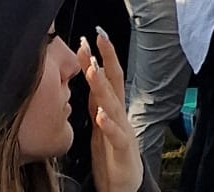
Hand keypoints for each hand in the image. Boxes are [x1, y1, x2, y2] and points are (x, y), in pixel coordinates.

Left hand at [82, 33, 141, 191]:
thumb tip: (88, 75)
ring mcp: (123, 130)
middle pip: (114, 82)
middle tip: (97, 39)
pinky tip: (100, 115)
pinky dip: (108, 124)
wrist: (125, 185)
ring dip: (102, 86)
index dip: (100, 57)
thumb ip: (95, 100)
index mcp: (112, 107)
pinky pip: (116, 135)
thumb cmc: (111, 153)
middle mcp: (119, 114)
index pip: (107, 76)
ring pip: (113, 104)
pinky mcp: (122, 150)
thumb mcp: (99, 122)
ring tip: (92, 69)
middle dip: (106, 59)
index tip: (89, 37)